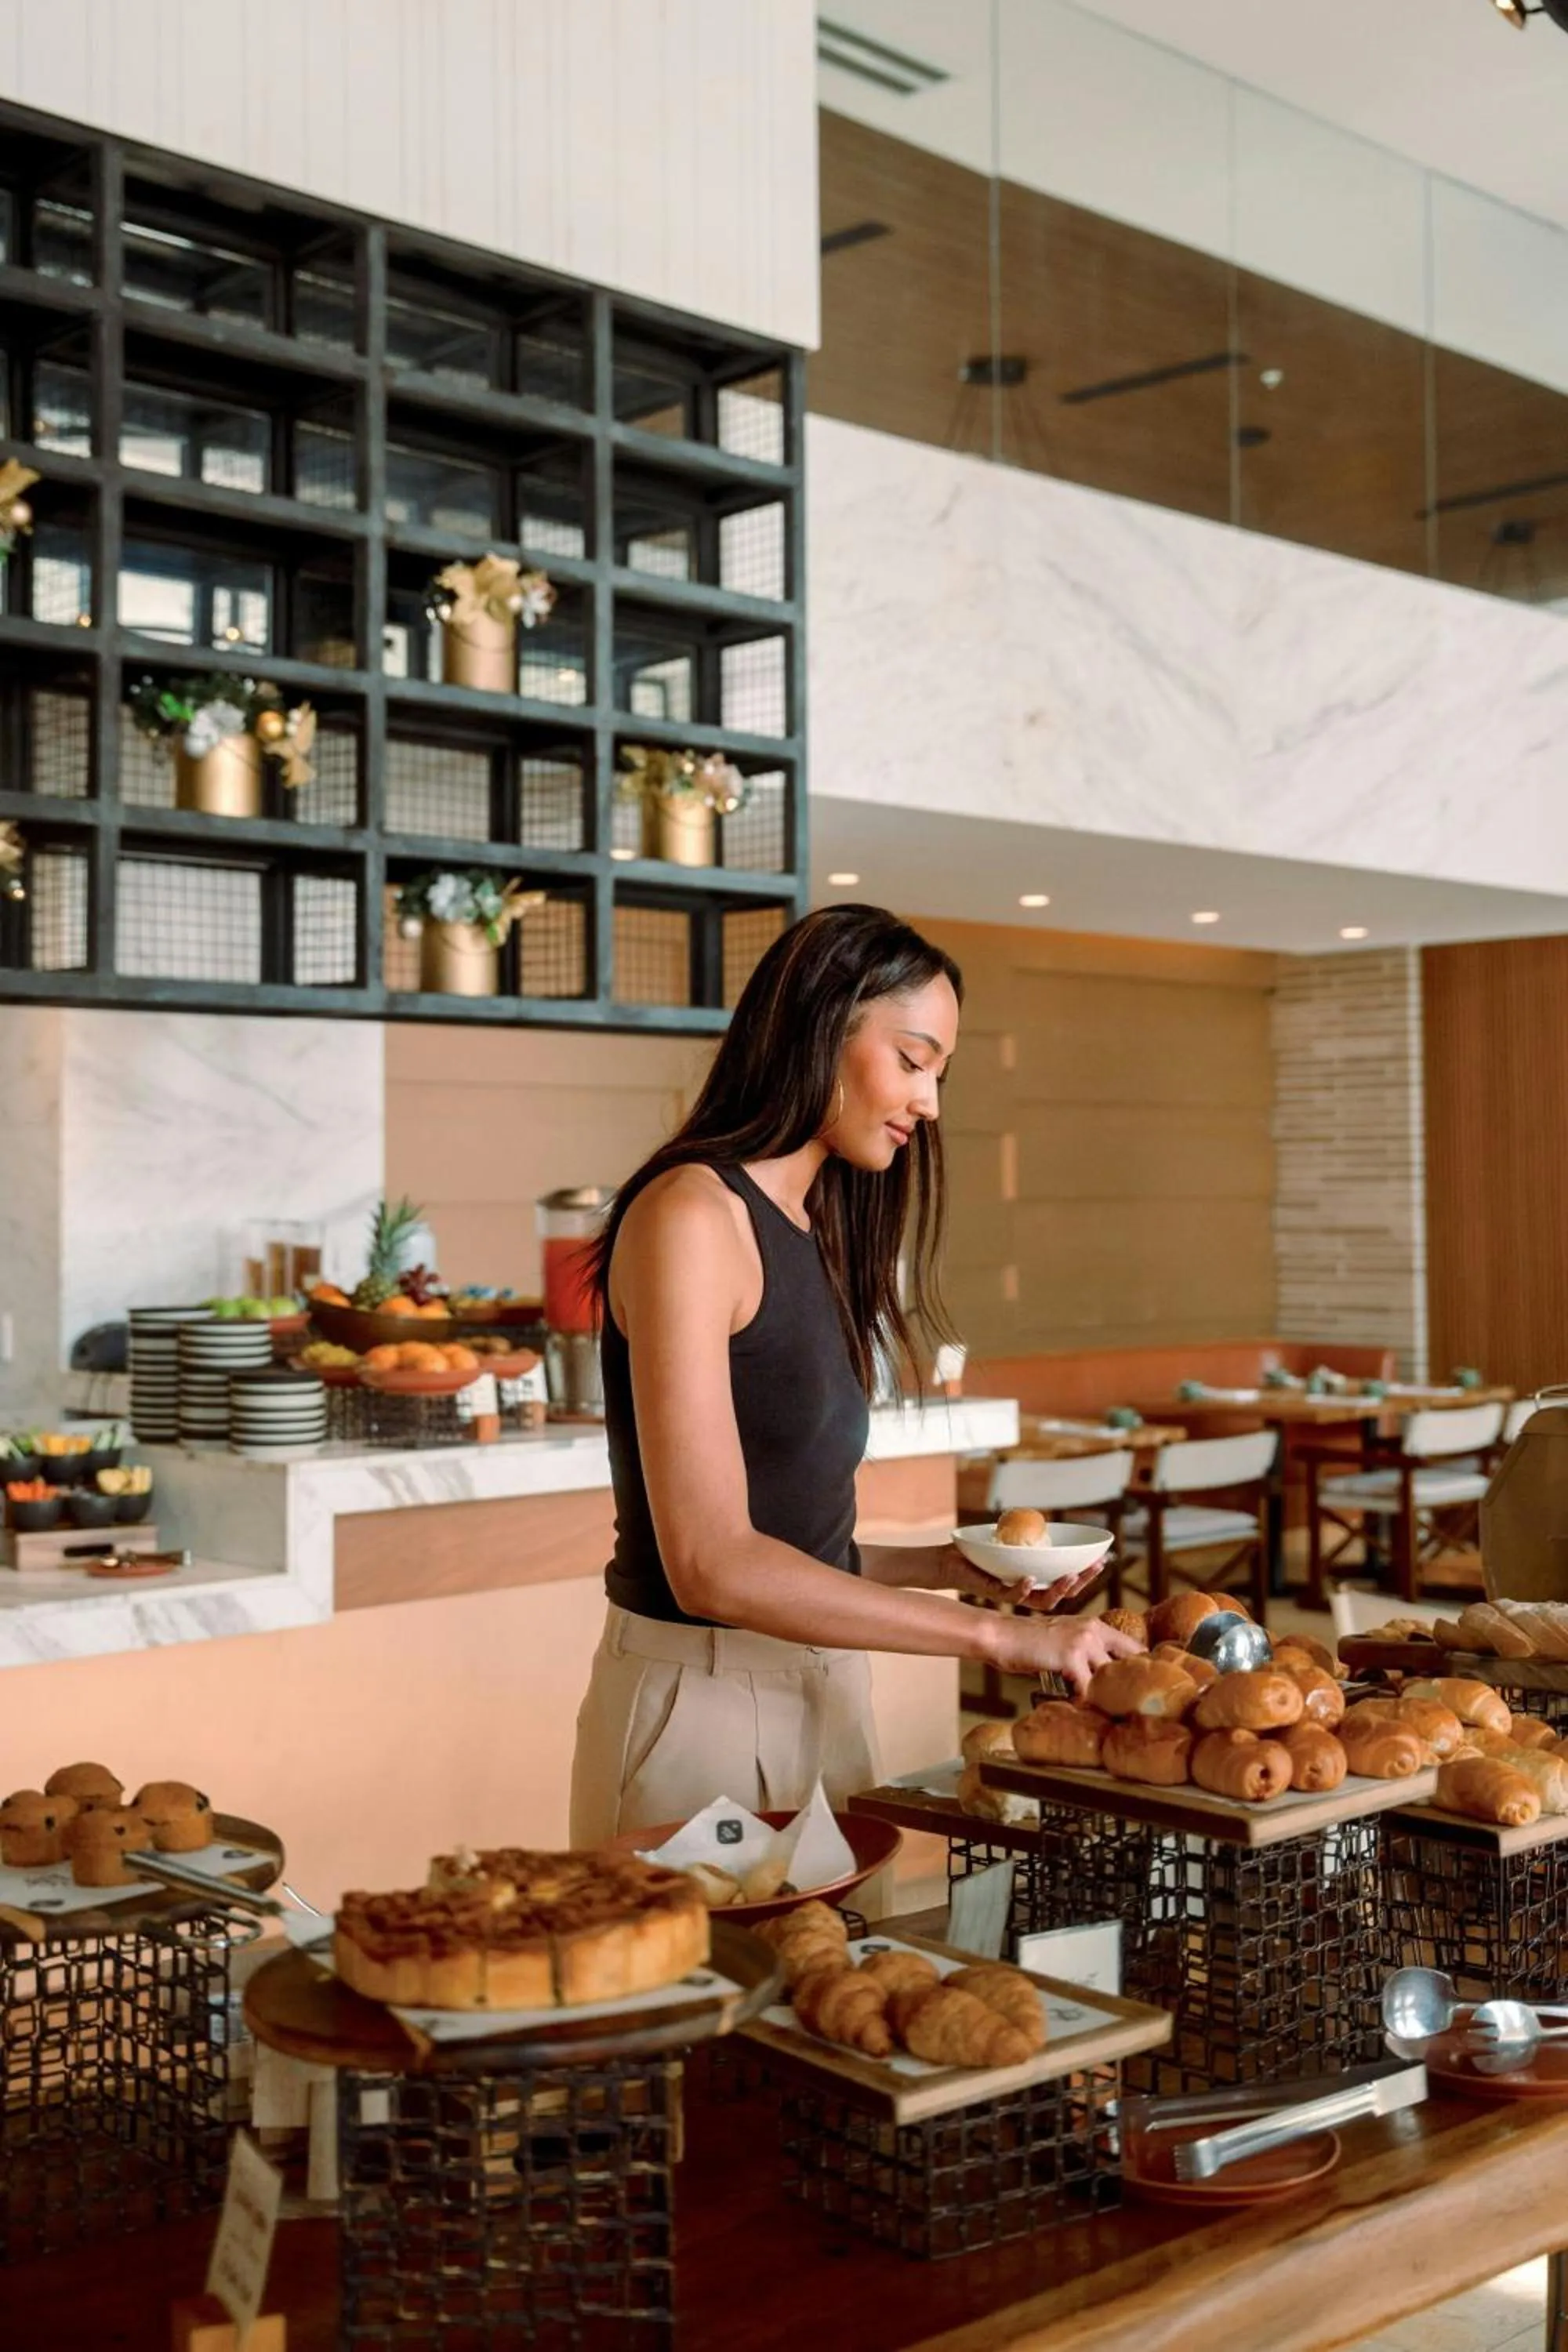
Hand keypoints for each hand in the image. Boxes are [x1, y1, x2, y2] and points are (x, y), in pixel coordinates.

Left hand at [914, 1543, 1106, 1609]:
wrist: (949, 1560)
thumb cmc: (981, 1550)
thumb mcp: (1011, 1538)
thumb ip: (1029, 1534)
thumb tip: (1047, 1520)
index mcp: (1038, 1578)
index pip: (1069, 1578)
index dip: (1088, 1571)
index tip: (1105, 1557)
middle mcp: (1030, 1589)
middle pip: (1065, 1592)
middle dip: (1084, 1580)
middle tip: (1098, 1566)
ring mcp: (1014, 1593)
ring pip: (1044, 1601)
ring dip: (1059, 1589)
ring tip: (1072, 1575)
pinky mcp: (995, 1592)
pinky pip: (1012, 1596)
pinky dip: (1022, 1588)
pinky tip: (1030, 1577)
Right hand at [983, 1612, 1140, 1698]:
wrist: (1001, 1635)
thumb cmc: (1028, 1642)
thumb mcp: (1063, 1638)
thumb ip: (1084, 1652)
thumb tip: (1101, 1680)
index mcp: (1096, 1625)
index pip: (1132, 1647)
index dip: (1139, 1668)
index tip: (1139, 1688)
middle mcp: (1094, 1630)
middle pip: (1130, 1662)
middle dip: (1130, 1685)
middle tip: (1130, 1706)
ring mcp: (1084, 1642)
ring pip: (1110, 1677)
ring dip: (1108, 1697)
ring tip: (1107, 1714)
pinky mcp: (1071, 1657)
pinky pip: (1088, 1689)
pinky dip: (1086, 1703)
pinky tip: (1082, 1711)